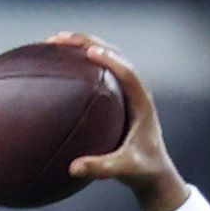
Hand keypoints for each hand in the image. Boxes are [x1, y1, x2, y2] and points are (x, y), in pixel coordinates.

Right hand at [57, 33, 187, 210]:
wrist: (155, 172)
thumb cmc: (143, 170)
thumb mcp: (125, 170)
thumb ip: (102, 168)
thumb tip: (73, 168)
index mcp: (141, 103)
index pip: (128, 73)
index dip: (110, 60)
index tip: (89, 52)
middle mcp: (135, 91)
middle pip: (114, 54)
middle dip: (87, 42)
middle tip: (59, 38)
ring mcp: (126, 91)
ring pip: (106, 57)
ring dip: (83, 45)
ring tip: (54, 41)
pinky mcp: (117, 96)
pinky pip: (99, 71)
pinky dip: (80, 61)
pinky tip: (58, 63)